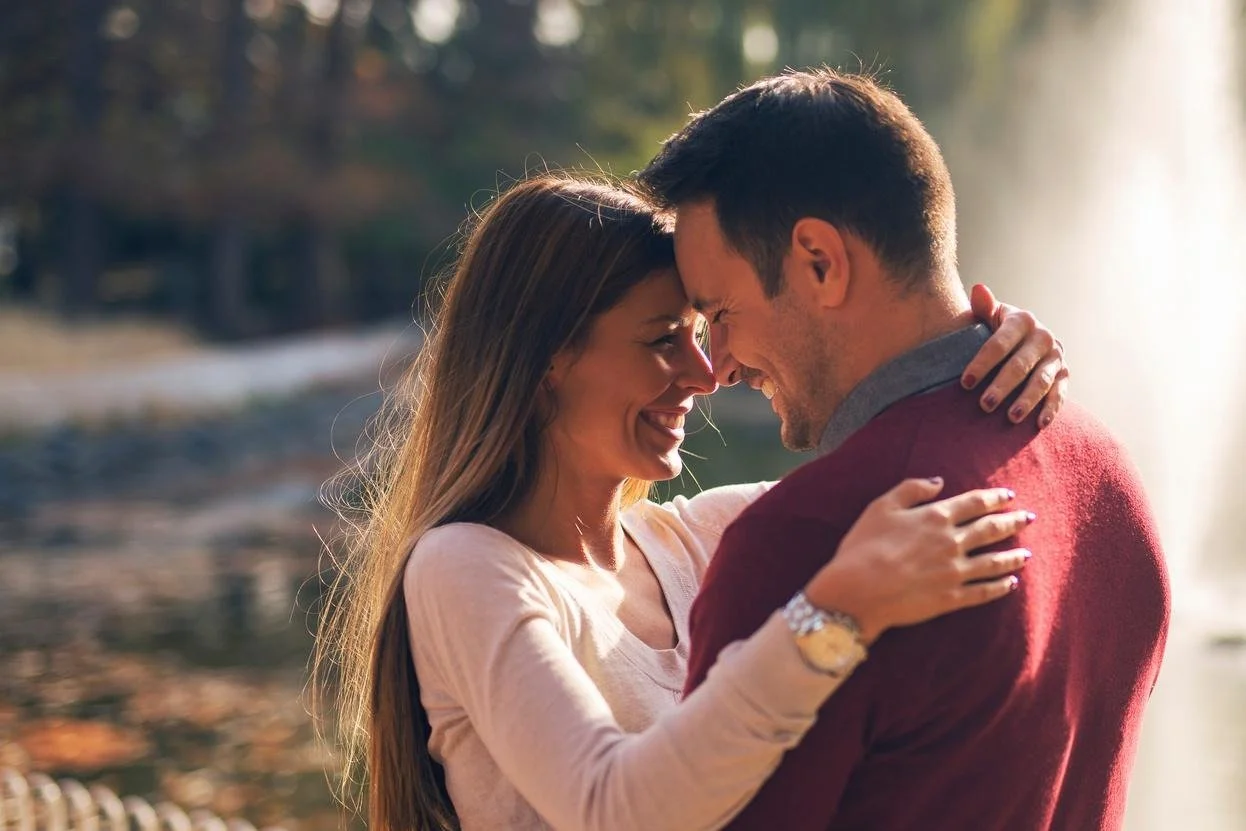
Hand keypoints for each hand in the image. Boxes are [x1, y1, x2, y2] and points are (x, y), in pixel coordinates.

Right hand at [804, 477, 1032, 643]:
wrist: (857, 591)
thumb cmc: (863, 546)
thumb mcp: (881, 507)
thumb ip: (911, 489)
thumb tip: (939, 482)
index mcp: (936, 517)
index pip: (975, 503)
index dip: (995, 498)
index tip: (1009, 496)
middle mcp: (952, 542)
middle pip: (991, 529)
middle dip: (1012, 522)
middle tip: (1029, 518)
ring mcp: (955, 572)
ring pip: (994, 561)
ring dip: (1013, 556)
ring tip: (1027, 553)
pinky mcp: (951, 598)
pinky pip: (984, 591)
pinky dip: (1000, 587)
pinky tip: (1011, 583)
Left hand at [965, 283, 1068, 428]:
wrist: (1023, 337)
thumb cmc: (996, 328)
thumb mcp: (989, 316)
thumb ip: (984, 307)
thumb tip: (978, 289)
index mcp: (1022, 320)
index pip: (999, 344)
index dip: (982, 364)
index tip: (964, 383)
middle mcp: (1043, 337)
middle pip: (1020, 365)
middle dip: (1002, 386)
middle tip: (984, 405)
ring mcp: (1056, 356)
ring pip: (1041, 381)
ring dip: (1026, 400)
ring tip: (1011, 417)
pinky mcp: (1064, 374)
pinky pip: (1060, 393)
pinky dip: (1051, 408)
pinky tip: (1040, 424)